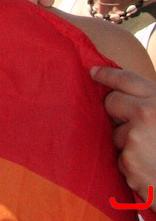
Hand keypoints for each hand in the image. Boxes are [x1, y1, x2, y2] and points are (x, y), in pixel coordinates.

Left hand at [92, 65, 155, 210]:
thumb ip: (151, 104)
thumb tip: (125, 95)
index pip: (126, 79)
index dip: (108, 74)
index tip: (94, 73)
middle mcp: (146, 114)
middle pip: (111, 102)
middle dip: (117, 113)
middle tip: (137, 127)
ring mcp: (135, 138)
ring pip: (115, 134)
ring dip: (127, 144)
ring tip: (152, 155)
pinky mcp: (129, 162)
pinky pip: (120, 159)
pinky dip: (132, 166)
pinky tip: (150, 171)